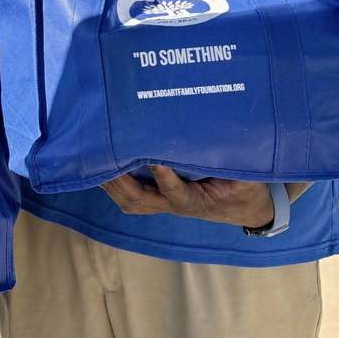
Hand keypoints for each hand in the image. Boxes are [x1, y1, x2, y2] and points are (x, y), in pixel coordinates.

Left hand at [101, 166, 274, 228]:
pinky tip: (100, 166)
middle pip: (141, 200)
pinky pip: (131, 197)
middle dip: (120, 181)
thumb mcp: (245, 175)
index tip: (155, 161)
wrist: (245, 207)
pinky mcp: (159, 199)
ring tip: (93, 161)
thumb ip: (230, 159)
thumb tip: (218, 130)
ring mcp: (164, 204)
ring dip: (111, 184)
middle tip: (105, 158)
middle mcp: (175, 205)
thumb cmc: (244, 187)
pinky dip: (114, 184)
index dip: (165, 179)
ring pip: (131, 200)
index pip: (178, 194)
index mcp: (198, 200)